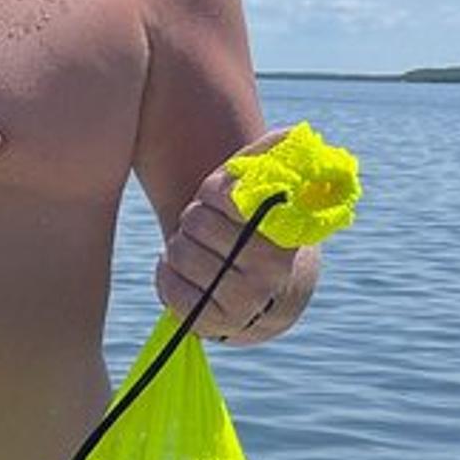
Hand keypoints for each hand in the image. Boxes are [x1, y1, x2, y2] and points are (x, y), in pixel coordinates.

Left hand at [155, 128, 300, 342]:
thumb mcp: (267, 193)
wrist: (274, 296)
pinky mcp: (217, 327)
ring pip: (179, 254)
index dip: (214, 193)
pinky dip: (167, 276)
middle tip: (207, 228)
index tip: (219, 199)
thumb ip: (273, 159)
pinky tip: (182, 272)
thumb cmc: (258, 231)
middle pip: (195, 223)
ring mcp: (244, 304)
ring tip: (199, 250)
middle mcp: (269, 271)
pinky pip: (169, 291)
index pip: (227, 195)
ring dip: (179, 247)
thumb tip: (292, 132)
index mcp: (283, 231)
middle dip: (194, 220)